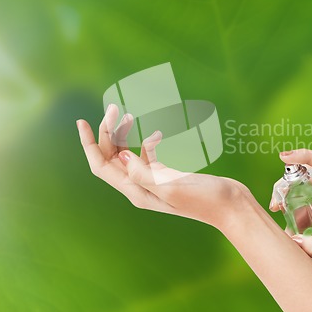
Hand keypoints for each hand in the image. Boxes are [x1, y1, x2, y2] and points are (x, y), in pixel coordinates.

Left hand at [76, 104, 253, 229]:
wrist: (229, 204)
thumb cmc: (204, 198)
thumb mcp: (171, 187)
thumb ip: (143, 173)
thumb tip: (120, 154)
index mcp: (136, 191)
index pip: (102, 166)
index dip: (89, 144)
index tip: (82, 121)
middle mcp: (140, 187)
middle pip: (112, 157)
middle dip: (108, 132)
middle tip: (113, 108)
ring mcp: (153, 180)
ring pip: (128, 154)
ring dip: (124, 134)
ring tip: (128, 114)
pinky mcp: (166, 174)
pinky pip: (148, 155)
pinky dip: (148, 141)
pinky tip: (159, 133)